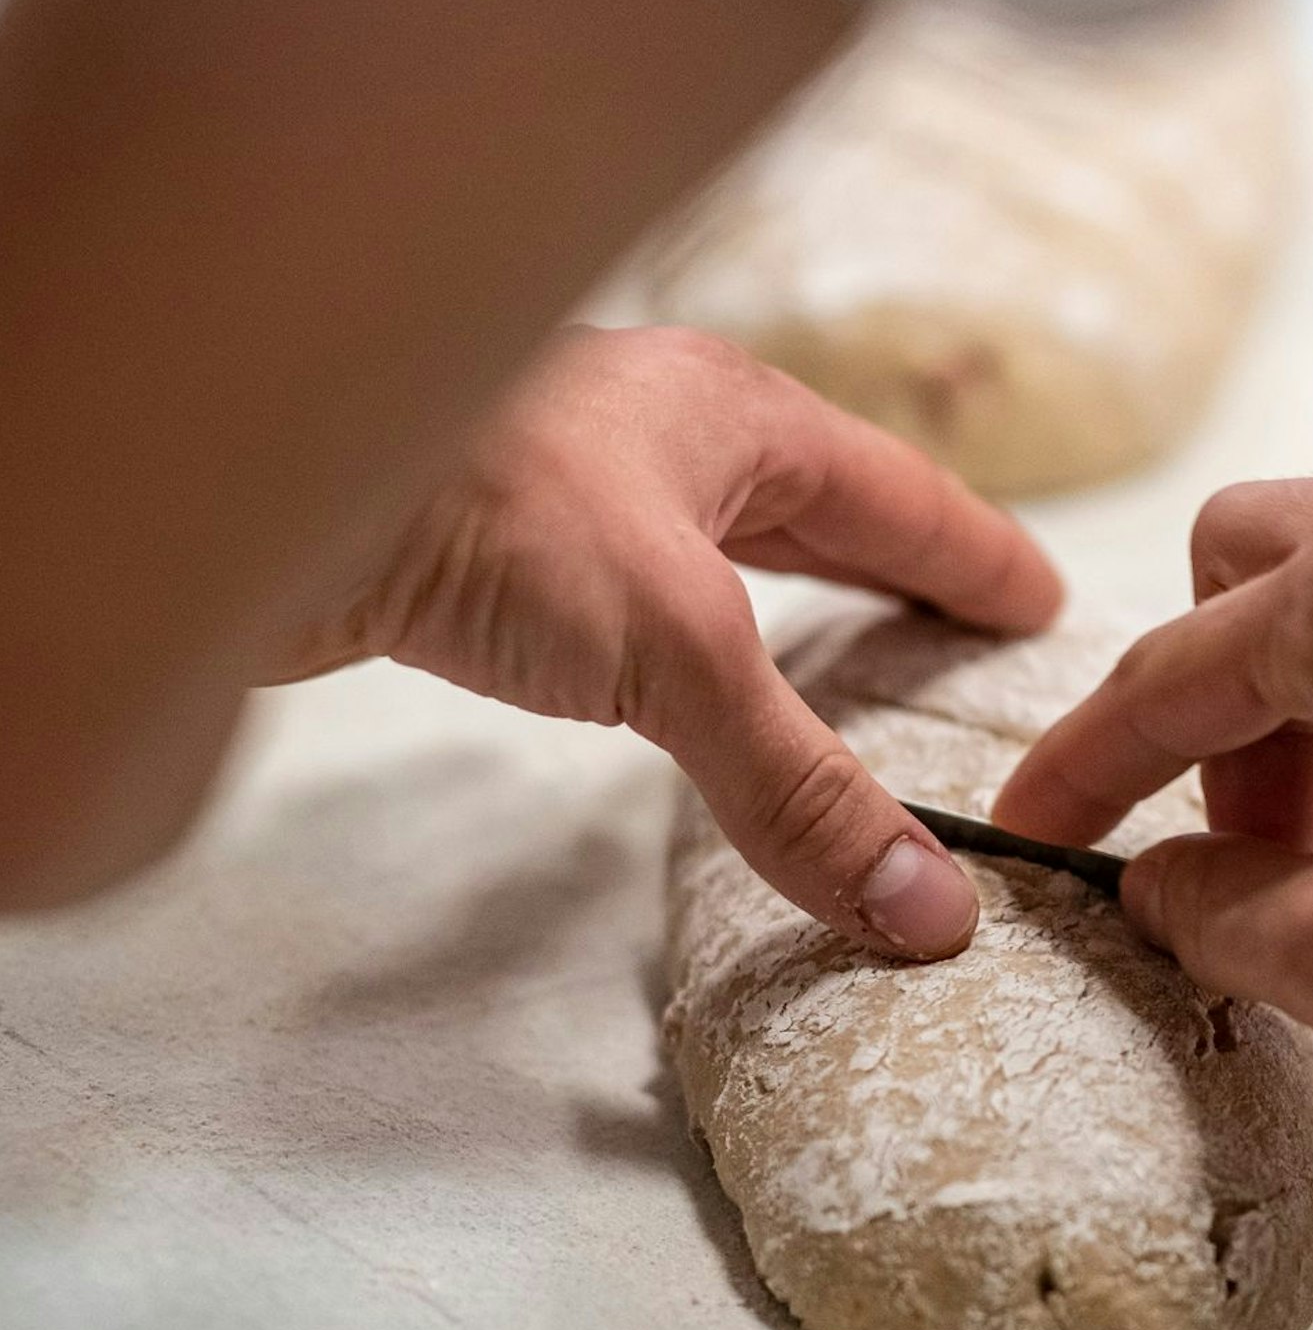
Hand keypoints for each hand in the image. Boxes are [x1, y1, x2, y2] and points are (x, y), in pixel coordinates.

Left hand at [281, 325, 1061, 957]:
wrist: (254, 482)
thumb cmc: (482, 507)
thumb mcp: (679, 649)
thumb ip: (800, 786)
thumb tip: (927, 912)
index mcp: (739, 418)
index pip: (901, 498)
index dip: (978, 558)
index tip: (1042, 602)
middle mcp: (666, 433)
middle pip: (821, 505)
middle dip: (899, 565)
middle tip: (969, 622)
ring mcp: (580, 480)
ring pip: (726, 540)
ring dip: (796, 592)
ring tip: (850, 646)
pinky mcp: (500, 539)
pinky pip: (646, 585)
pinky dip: (700, 631)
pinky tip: (690, 667)